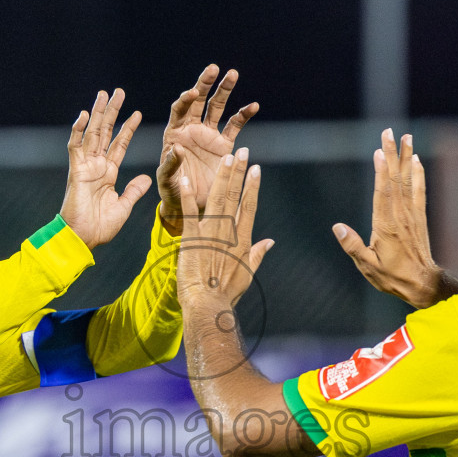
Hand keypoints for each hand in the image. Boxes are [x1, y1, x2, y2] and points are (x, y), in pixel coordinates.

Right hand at [60, 88, 152, 249]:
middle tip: (118, 92)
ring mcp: (86, 167)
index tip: (137, 113)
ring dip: (98, 114)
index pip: (120, 144)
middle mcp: (97, 166)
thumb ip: (133, 191)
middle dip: (112, 112)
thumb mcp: (124, 206)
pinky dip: (78, 131)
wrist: (83, 239)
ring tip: (103, 94)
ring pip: (92, 134)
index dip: (128, 128)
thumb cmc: (100, 227)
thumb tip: (145, 177)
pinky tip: (84, 115)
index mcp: (108, 173)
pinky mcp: (76, 171)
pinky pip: (75, 147)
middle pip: (105, 133)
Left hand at [157, 66, 258, 234]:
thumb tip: (177, 149)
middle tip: (214, 68)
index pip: (179, 110)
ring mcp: (208, 135)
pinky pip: (235, 125)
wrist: (192, 203)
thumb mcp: (167, 180)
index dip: (185, 100)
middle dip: (205, 84)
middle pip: (198, 101)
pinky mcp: (224, 144)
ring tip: (233, 74)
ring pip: (217, 107)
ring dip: (224, 90)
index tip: (193, 93)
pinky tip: (253, 105)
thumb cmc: (173, 191)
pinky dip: (243, 114)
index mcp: (174, 133)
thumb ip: (170, 164)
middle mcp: (191, 129)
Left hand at [175, 147, 273, 310]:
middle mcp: (228, 232)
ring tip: (226, 158)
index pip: (249, 206)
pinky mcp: (191, 238)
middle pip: (235, 196)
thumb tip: (270, 241)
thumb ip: (258, 255)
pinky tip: (187, 180)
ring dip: (222, 177)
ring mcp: (210, 233)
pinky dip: (188, 196)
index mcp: (242, 240)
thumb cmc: (227, 294)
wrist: (208, 304)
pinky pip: (189, 213)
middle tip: (242, 152)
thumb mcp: (247, 275)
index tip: (256, 169)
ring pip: (217, 199)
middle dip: (239, 172)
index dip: (252, 186)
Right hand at [333, 129, 457, 308]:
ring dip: (407, 157)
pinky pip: (419, 190)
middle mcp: (400, 215)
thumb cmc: (392, 277)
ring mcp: (412, 215)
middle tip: (389, 132)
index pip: (383, 192)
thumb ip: (353, 246)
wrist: (422, 283)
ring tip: (407, 137)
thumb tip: (337, 227)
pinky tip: (417, 161)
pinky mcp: (419, 217)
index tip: (379, 150)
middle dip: (392, 154)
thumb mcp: (367, 266)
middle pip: (395, 179)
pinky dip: (418, 174)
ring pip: (408, 180)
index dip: (381, 170)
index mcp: (386, 225)